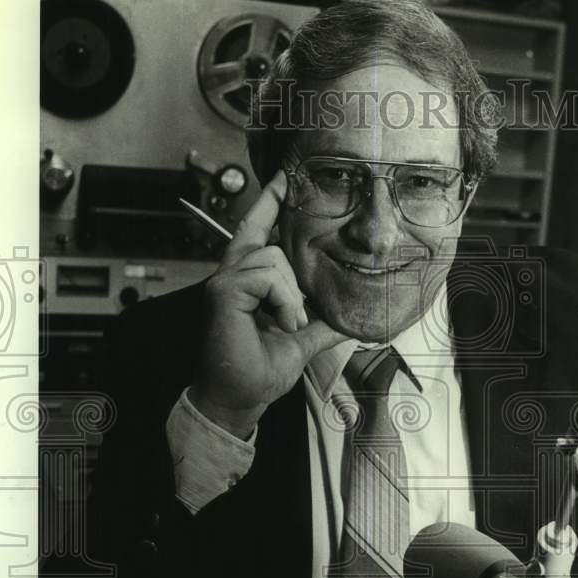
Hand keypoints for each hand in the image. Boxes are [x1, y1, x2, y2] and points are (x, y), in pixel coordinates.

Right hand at [192, 169, 347, 436]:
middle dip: (295, 280)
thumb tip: (353, 317)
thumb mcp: (302, 341)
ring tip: (287, 324)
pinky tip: (279, 322)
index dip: (271, 202)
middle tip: (293, 319)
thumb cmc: (258, 372)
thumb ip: (322, 322)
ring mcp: (225, 281)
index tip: (286, 178)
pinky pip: (266, 274)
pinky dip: (282, 300)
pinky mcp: (224, 291)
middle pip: (272, 241)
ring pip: (272, 257)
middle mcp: (233, 274)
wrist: (237, 399)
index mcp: (248, 280)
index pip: (258, 229)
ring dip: (291, 296)